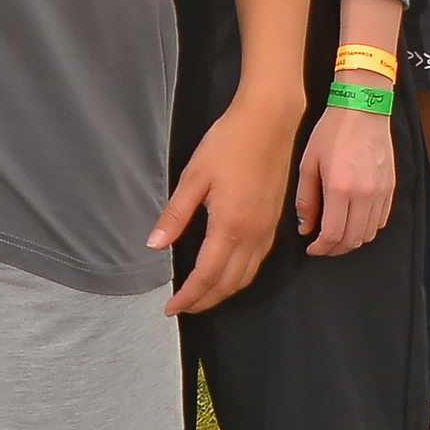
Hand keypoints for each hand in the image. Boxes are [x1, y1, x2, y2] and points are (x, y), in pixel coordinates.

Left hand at [154, 85, 302, 313]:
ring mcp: (268, 230)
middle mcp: (253, 235)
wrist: (270, 120)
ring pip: (246, 276)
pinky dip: (240, 276)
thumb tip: (154, 246)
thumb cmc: (228, 143)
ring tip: (201, 296)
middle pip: (229, 283)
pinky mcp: (275, 221)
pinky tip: (226, 272)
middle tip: (182, 307)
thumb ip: (175, 215)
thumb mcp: (194, 177)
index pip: (207, 276)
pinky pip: (257, 262)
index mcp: (230, 226)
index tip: (170, 308)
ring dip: (223, 292)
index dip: (188, 297)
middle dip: (205, 301)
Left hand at [293, 104, 396, 256]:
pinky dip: (367, 228)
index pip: (334, 235)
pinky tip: (354, 220)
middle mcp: (365, 195)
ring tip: (337, 234)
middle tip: (322, 246)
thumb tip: (306, 228)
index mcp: (340, 189)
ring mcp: (382, 192)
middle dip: (336, 249)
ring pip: (369, 233)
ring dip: (352, 240)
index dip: (321, 248)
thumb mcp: (308, 163)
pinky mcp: (392, 188)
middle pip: (354, 240)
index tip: (312, 248)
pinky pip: (382, 220)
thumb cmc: (331, 132)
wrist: (363, 109)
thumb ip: (306, 199)